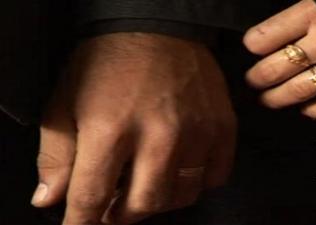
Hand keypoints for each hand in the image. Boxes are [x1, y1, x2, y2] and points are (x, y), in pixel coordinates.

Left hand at [31, 33, 235, 224]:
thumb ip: (55, 155)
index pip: (92, 197)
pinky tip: (180, 168)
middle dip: (121, 215)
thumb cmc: (106, 63)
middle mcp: (158, 134)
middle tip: (114, 205)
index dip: (82, 222)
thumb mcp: (65, 102)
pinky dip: (197, 183)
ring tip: (146, 184)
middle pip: (143, 206)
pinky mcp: (222, 126)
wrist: (156, 29)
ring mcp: (196, 132)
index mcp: (110, 127)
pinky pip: (215, 177)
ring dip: (158, 200)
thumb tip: (49, 200)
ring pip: (181, 196)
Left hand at [243, 0, 315, 118]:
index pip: (268, 34)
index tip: (252, 49)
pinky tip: (308, 110)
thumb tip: (290, 22)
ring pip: (300, 88)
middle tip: (253, 82)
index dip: (254, 44)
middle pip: (278, 66)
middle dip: (259, 78)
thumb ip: (313, 9)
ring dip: (279, 98)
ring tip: (268, 101)